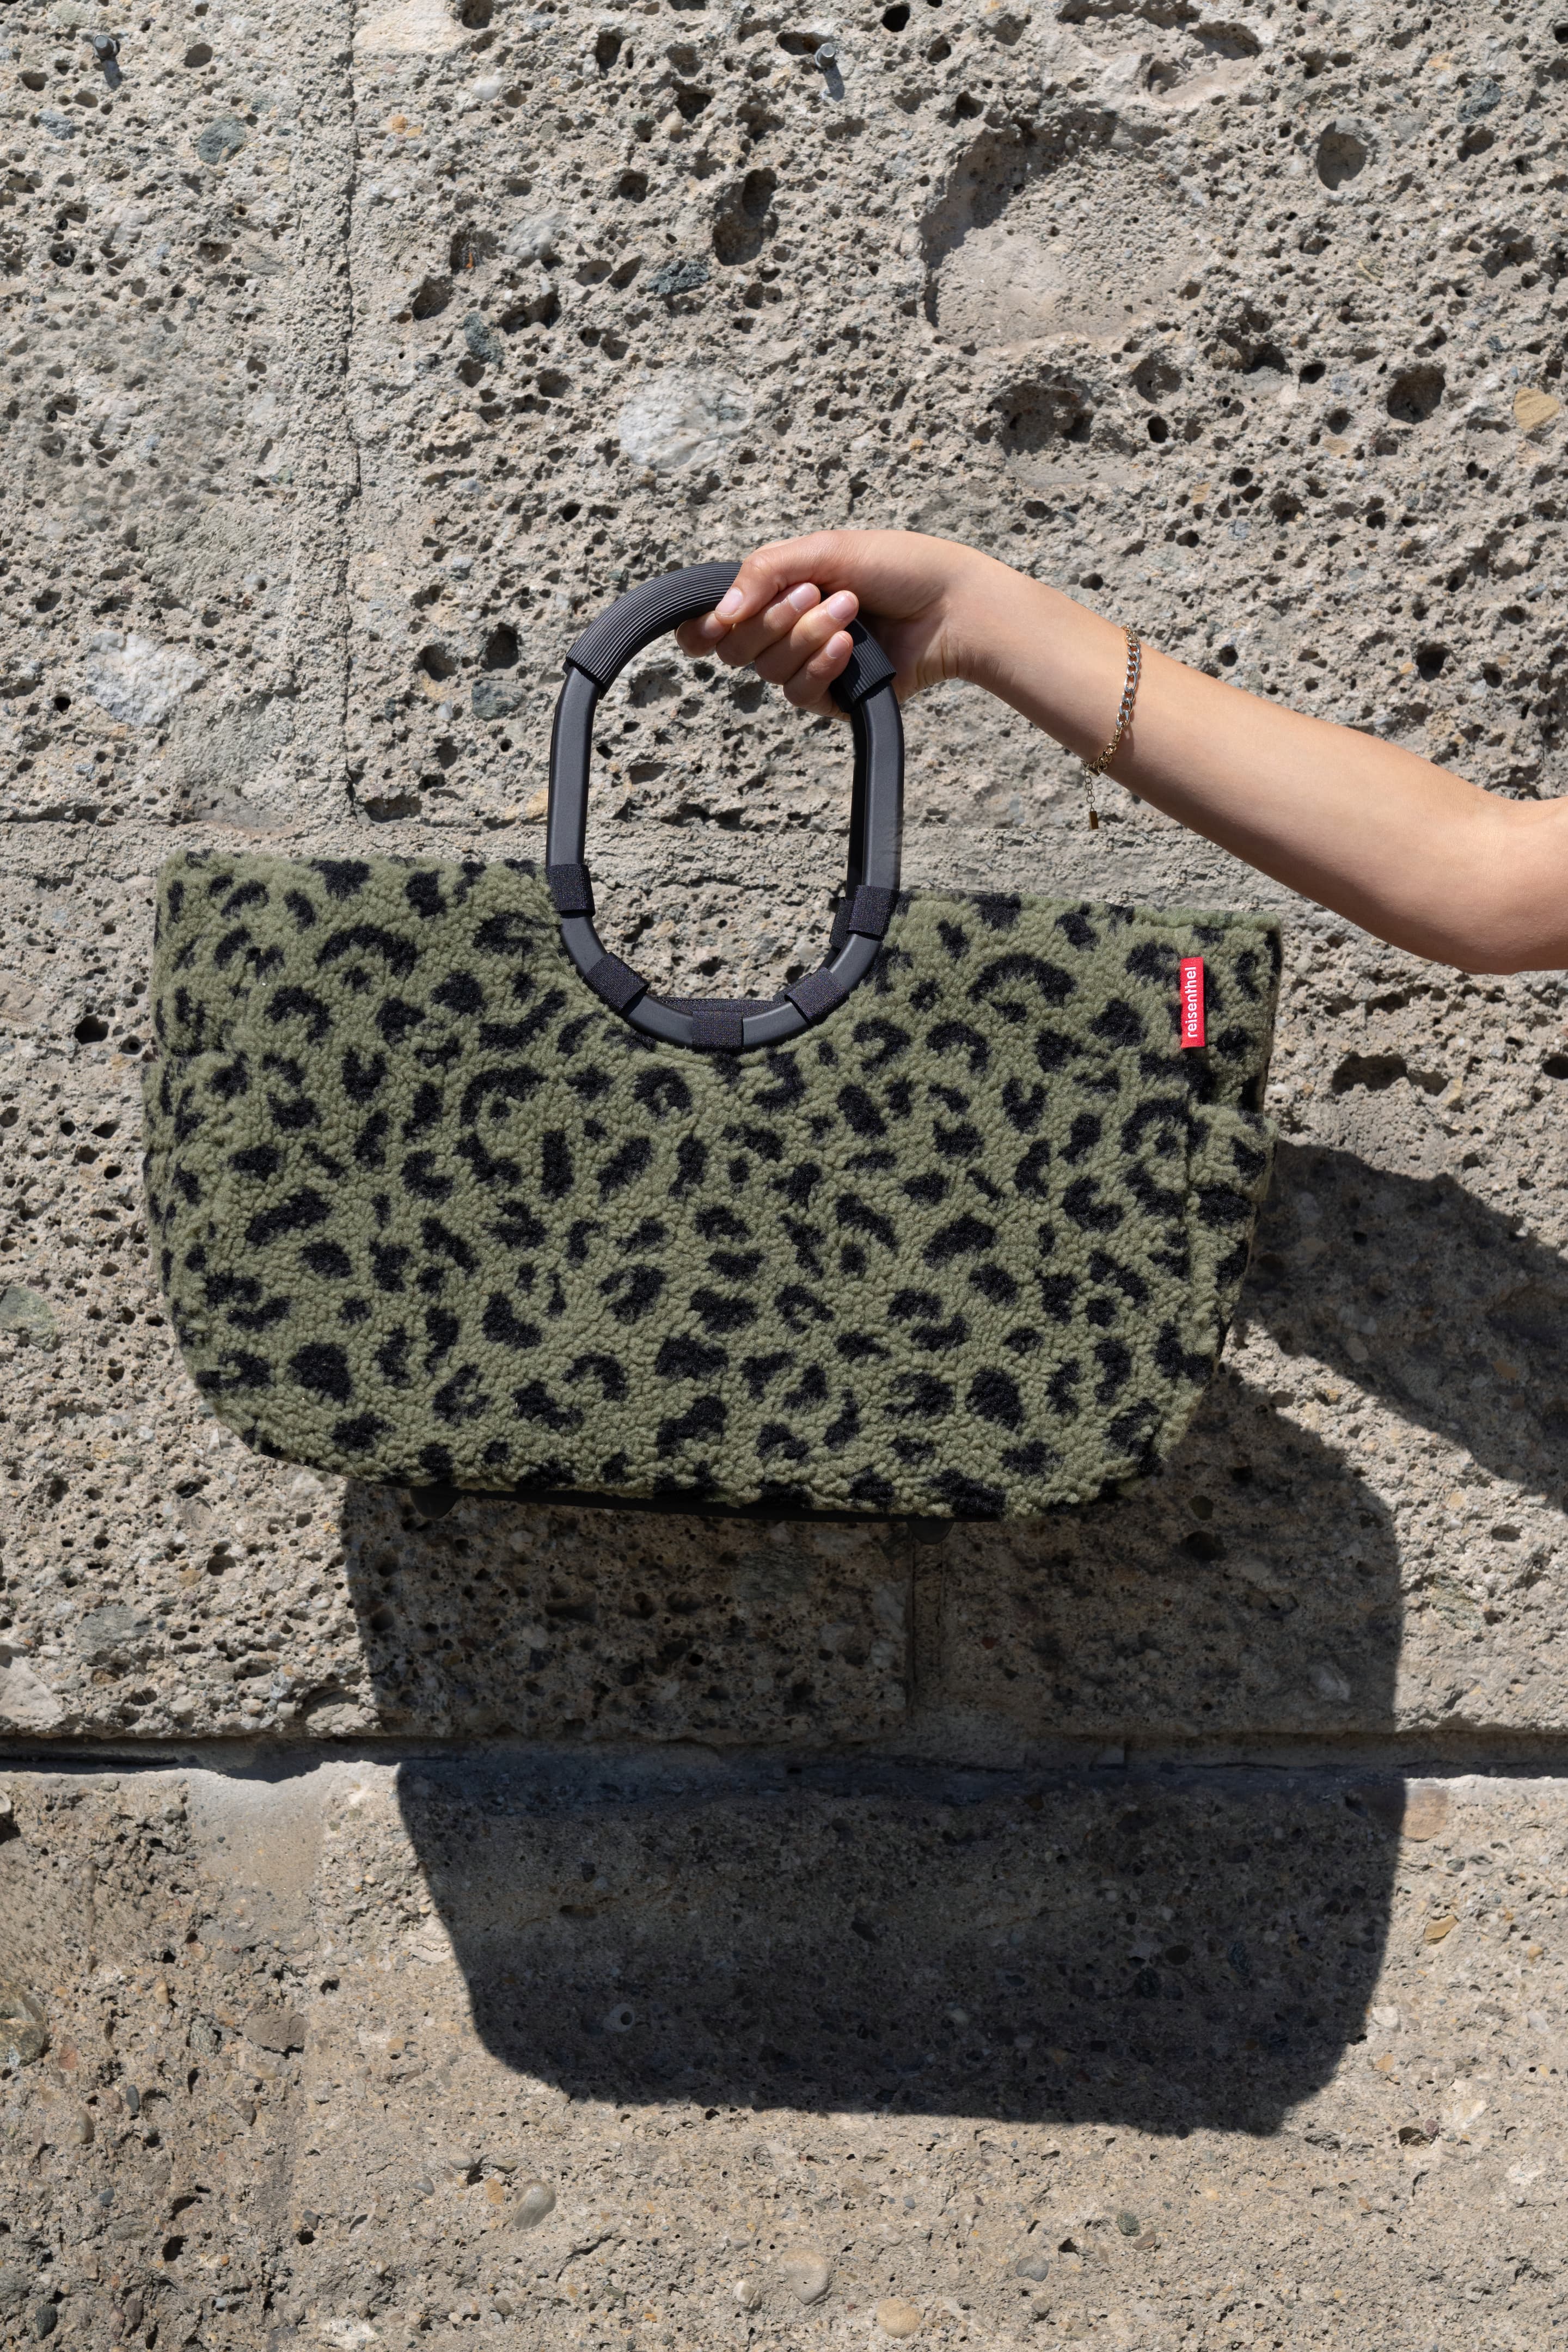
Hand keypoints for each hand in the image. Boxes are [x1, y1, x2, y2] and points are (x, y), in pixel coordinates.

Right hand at [673, 528, 991, 714]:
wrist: (951, 606)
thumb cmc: (896, 567)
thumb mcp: (823, 550)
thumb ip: (762, 572)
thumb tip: (719, 614)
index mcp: (777, 594)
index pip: (714, 625)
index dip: (703, 629)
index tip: (717, 622)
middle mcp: (786, 633)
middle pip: (736, 648)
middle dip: (773, 618)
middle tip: (814, 591)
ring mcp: (808, 667)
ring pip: (770, 669)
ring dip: (808, 634)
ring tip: (850, 609)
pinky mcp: (833, 698)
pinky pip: (800, 693)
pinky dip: (822, 664)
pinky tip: (851, 646)